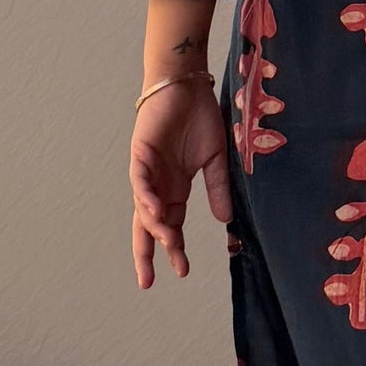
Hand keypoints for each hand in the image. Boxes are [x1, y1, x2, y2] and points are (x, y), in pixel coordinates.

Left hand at [129, 78, 232, 286]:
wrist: (187, 84)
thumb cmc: (199, 117)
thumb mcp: (215, 160)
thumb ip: (217, 189)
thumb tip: (225, 221)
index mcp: (175, 188)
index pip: (170, 226)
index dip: (174, 249)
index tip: (183, 272)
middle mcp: (158, 184)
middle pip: (147, 225)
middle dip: (146, 253)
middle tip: (148, 281)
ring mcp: (147, 169)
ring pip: (144, 207)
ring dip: (154, 227)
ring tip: (167, 245)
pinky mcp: (141, 153)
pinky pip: (140, 180)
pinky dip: (146, 197)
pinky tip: (156, 212)